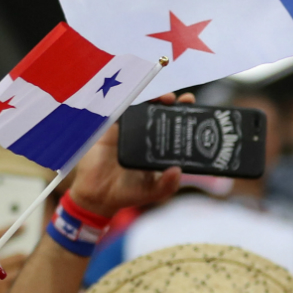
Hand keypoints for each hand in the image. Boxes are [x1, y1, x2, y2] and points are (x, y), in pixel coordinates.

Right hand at [69, 93, 188, 216]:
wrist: (97, 196)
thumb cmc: (127, 193)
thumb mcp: (153, 192)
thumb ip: (167, 185)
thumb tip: (178, 171)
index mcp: (157, 148)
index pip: (174, 128)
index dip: (184, 118)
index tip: (194, 110)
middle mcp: (144, 136)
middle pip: (161, 114)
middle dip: (173, 104)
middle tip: (185, 100)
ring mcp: (127, 131)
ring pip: (142, 108)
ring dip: (154, 99)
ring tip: (166, 98)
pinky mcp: (108, 129)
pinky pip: (118, 110)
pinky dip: (127, 101)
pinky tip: (137, 96)